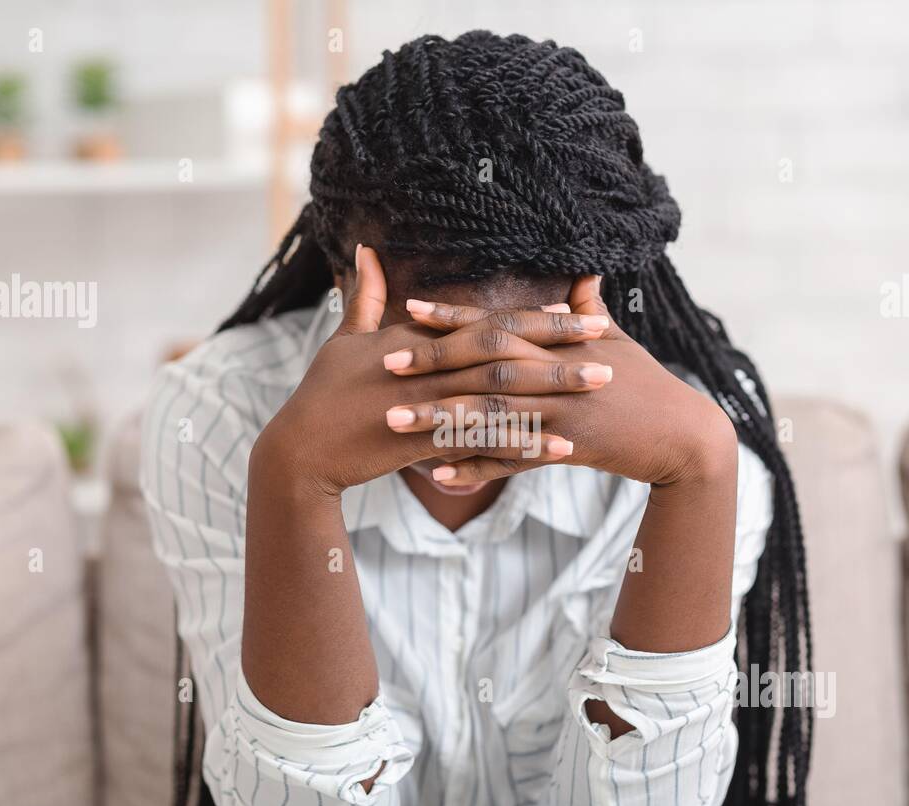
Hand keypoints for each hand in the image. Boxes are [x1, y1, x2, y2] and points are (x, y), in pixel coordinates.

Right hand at [253, 247, 612, 496]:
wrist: (300, 451)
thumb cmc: (322, 394)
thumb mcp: (345, 340)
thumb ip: (366, 298)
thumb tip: (366, 251)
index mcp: (414, 339)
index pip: (484, 322)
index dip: (531, 318)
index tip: (575, 313)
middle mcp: (425, 367)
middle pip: (504, 350)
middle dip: (558, 346)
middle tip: (608, 344)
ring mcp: (426, 404)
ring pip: (503, 392)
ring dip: (554, 391)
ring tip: (600, 390)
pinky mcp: (424, 443)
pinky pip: (485, 442)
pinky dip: (526, 444)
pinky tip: (564, 448)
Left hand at [385, 276, 738, 487]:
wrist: (685, 434)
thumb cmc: (648, 383)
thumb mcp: (619, 342)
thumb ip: (590, 312)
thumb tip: (584, 276)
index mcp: (561, 340)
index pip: (498, 321)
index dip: (454, 315)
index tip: (409, 308)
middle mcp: (557, 369)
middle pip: (485, 360)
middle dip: (433, 360)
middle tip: (385, 363)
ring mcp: (563, 408)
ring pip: (490, 409)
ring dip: (439, 415)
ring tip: (394, 420)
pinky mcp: (570, 446)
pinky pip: (512, 460)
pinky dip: (474, 468)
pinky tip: (437, 474)